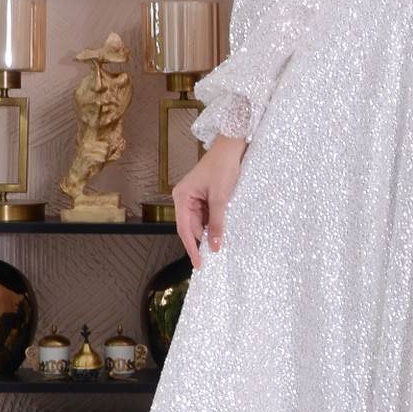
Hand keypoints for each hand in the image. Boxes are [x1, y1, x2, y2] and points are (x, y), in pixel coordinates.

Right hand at [172, 135, 248, 267]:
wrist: (231, 148)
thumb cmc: (222, 167)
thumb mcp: (221, 198)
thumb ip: (217, 223)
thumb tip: (215, 245)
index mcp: (182, 197)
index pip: (184, 228)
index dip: (191, 248)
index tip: (198, 263)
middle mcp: (184, 198)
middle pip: (190, 227)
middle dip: (200, 242)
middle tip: (211, 259)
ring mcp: (194, 198)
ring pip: (199, 222)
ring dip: (208, 233)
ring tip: (218, 246)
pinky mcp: (203, 197)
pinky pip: (206, 215)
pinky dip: (213, 224)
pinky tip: (220, 232)